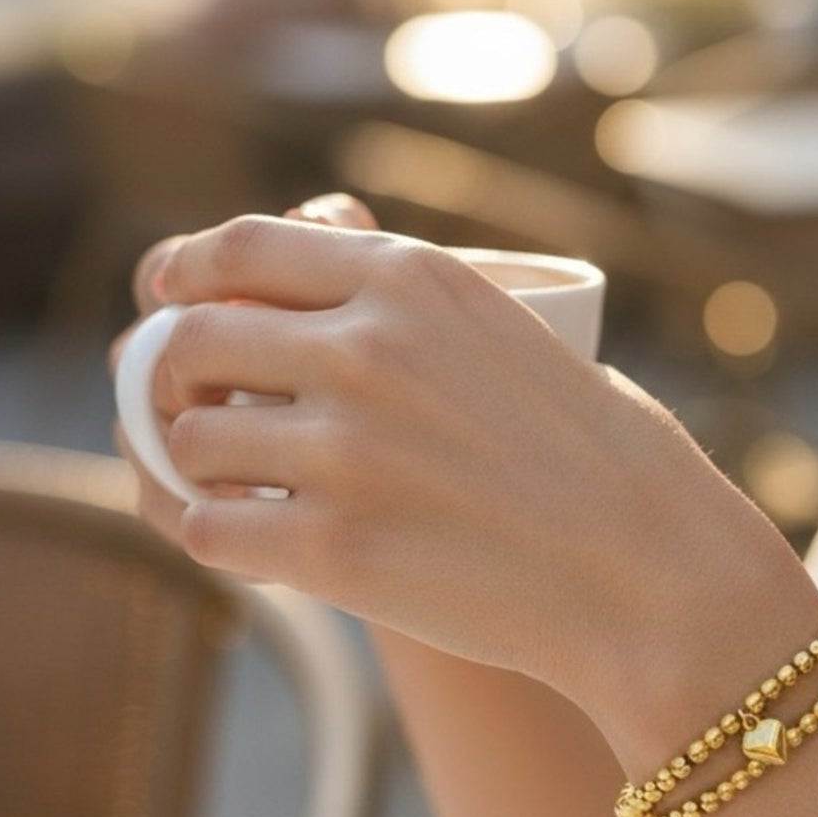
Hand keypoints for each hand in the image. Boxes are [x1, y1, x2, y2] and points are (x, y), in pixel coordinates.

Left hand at [116, 203, 793, 711]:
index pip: (247, 245)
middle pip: (195, 339)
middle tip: (188, 401)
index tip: (164, 288)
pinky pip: (209, 530)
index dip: (185, 264)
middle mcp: (366, 349)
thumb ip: (413, 308)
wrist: (653, 571)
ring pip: (191, 440)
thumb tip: (311, 293)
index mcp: (416, 280)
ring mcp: (345, 449)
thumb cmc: (604, 455)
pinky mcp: (333, 549)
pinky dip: (210, 532)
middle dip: (171, 371)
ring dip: (194, 460)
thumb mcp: (513, 332)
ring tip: (228, 478)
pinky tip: (241, 536)